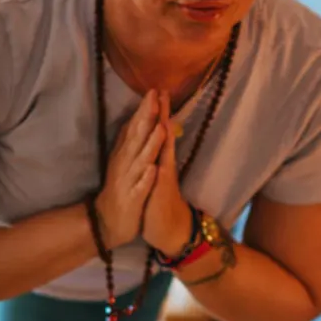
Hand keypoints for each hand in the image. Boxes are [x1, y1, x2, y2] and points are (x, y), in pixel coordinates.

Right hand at [94, 90, 164, 249]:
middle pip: (136, 138)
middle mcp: (124, 164)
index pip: (133, 128)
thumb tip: (135, 120)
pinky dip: (146, 178)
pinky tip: (153, 169)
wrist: (106, 223)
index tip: (154, 90)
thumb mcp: (121, 163)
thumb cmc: (119, 191)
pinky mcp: (132, 200)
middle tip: (155, 97)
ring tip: (160, 128)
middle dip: (146, 118)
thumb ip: (128, 143)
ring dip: (149, 145)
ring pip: (140, 160)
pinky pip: (140, 188)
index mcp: (123, 155)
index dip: (143, 110)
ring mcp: (128, 181)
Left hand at [142, 91, 193, 256]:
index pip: (156, 130)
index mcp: (157, 159)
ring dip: (164, 135)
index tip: (153, 91)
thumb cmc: (157, 201)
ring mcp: (164, 177)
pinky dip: (161, 166)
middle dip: (161, 114)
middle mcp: (163, 164)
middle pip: (163, 135)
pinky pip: (163, 178)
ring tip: (164, 115)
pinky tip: (161, 159)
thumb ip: (154, 155)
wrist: (168, 229)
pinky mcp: (163, 192)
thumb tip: (152, 137)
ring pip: (165, 153)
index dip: (154, 112)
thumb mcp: (153, 175)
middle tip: (161, 91)